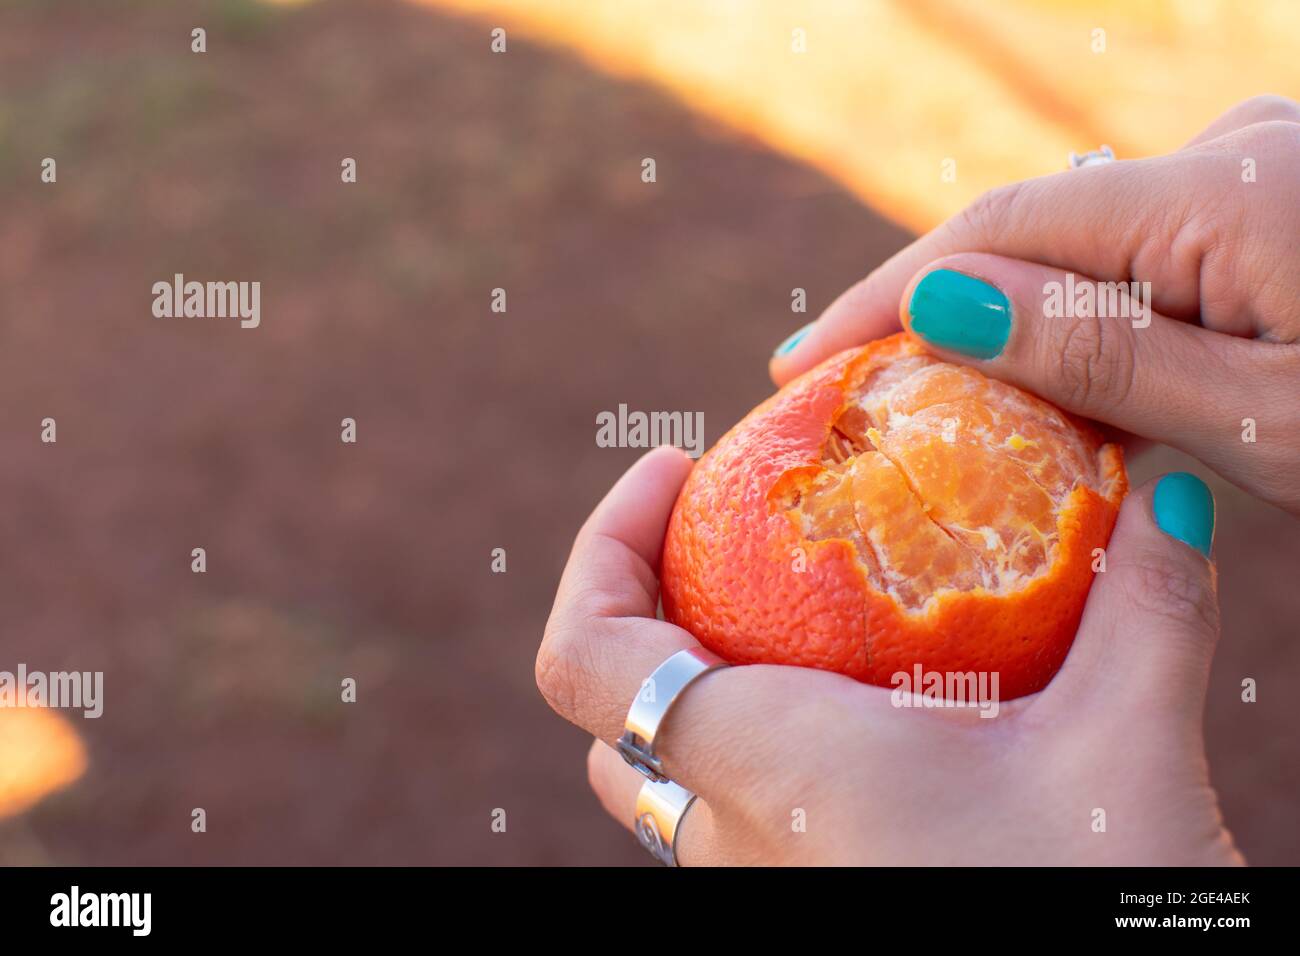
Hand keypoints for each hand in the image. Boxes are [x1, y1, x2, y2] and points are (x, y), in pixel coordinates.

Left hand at [537, 447, 1241, 864]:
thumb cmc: (1077, 904)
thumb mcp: (1122, 749)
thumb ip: (1144, 606)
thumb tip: (1165, 489)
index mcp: (764, 765)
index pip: (584, 656)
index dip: (598, 545)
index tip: (669, 470)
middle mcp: (733, 837)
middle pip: (615, 713)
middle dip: (647, 604)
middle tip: (728, 528)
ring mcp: (759, 883)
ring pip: (668, 773)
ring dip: (696, 678)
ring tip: (786, 606)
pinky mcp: (806, 899)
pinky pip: (732, 813)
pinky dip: (754, 740)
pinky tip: (859, 706)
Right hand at [770, 96, 1299, 514]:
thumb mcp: (1266, 415)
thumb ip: (1103, 353)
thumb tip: (937, 299)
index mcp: (1221, 186)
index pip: (1000, 229)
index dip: (887, 297)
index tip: (797, 366)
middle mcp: (1226, 150)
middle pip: (1032, 236)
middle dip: (936, 315)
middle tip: (846, 398)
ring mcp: (1250, 170)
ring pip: (1083, 254)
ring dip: (1012, 332)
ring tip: (933, 411)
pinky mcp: (1266, 204)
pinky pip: (1140, 260)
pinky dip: (1087, 327)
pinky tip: (1050, 390)